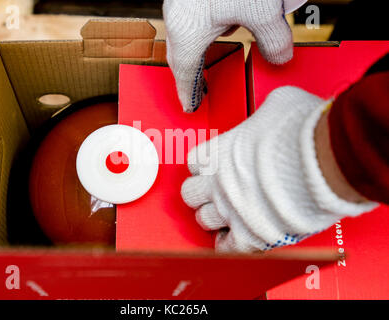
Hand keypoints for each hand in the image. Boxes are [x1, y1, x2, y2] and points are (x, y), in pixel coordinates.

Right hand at [163, 0, 293, 111]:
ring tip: (211, 60)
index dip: (188, 93)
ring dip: (197, 51)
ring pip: (186, 37)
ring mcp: (181, 5)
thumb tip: (280, 56)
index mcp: (188, 32)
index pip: (184, 73)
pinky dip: (205, 30)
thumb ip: (273, 37)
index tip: (189, 106)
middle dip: (189, 75)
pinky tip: (225, 22)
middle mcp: (179, 20)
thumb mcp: (260, 8)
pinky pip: (193, 20)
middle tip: (198, 91)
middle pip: (180, 56)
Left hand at [181, 86, 376, 252]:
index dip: (205, 166)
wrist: (329, 162)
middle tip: (219, 192)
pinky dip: (229, 244)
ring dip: (215, 218)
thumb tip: (268, 116)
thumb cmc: (304, 130)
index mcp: (219, 152)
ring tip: (232, 213)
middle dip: (203, 193)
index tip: (215, 168)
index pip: (193, 163)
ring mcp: (232, 211)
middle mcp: (219, 183)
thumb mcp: (279, 103)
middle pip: (190, 194)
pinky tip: (238, 237)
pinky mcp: (251, 236)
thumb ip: (262, 113)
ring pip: (203, 220)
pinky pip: (226, 248)